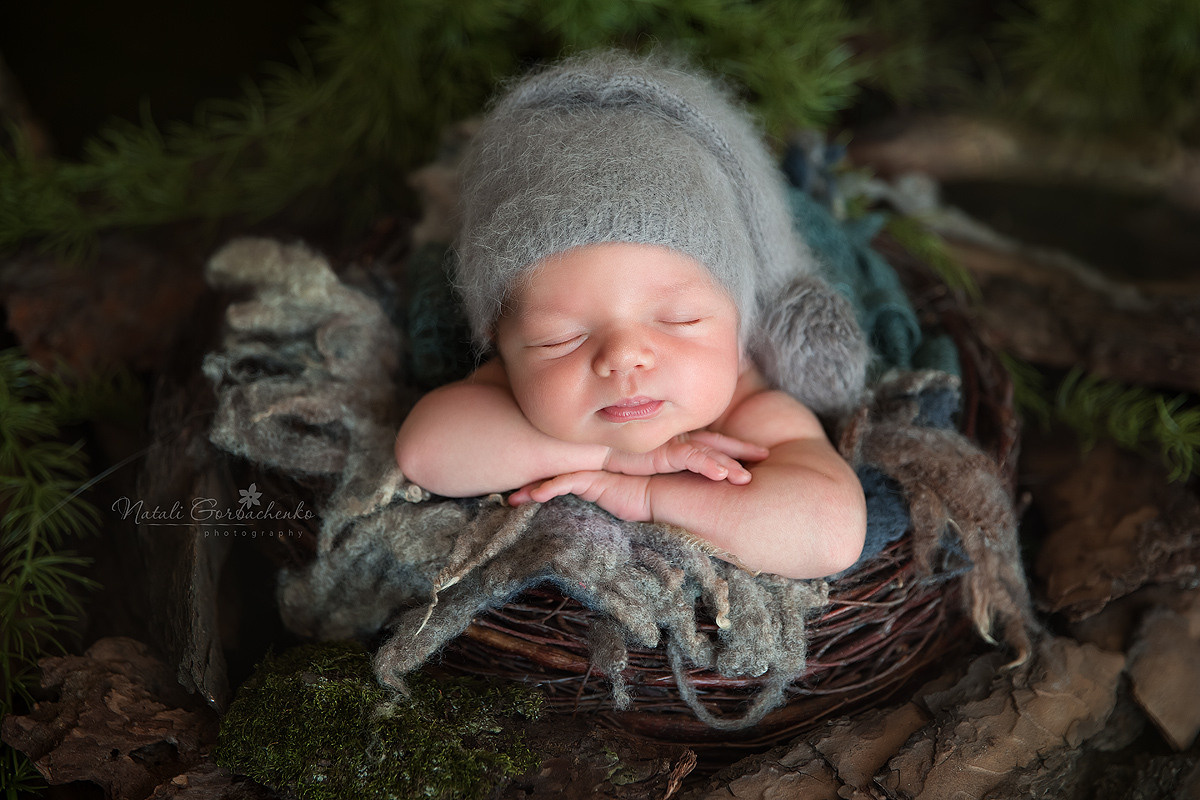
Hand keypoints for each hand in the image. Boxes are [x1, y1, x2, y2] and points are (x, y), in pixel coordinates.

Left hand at [510, 471, 653, 521]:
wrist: (660, 496)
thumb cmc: (641, 504)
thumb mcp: (614, 509)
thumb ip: (598, 513)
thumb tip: (581, 537)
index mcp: (589, 482)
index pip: (558, 483)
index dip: (538, 488)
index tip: (521, 500)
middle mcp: (586, 475)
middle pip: (550, 479)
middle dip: (528, 488)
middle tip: (509, 499)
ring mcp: (589, 475)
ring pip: (553, 480)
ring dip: (532, 490)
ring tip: (514, 500)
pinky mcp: (594, 479)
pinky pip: (566, 482)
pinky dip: (549, 488)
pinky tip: (535, 496)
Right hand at [603, 431, 767, 484]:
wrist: (578, 454)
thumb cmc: (604, 460)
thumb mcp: (637, 468)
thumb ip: (655, 470)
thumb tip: (682, 486)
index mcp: (672, 444)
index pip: (708, 444)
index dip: (733, 448)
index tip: (760, 454)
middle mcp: (672, 442)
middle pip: (713, 444)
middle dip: (741, 450)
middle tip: (765, 455)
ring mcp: (665, 445)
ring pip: (706, 452)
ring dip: (728, 463)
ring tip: (747, 477)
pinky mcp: (655, 452)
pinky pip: (687, 458)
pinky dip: (707, 464)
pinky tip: (723, 475)